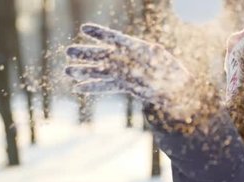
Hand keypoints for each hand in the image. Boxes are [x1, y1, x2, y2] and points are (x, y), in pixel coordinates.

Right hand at [64, 23, 190, 103]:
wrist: (176, 90)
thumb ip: (160, 56)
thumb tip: (155, 48)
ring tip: (67, 71)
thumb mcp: (169, 63)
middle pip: (102, 54)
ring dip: (84, 71)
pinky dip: (94, 87)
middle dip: (86, 53)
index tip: (84, 29)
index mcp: (135, 48)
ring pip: (100, 70)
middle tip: (68, 52)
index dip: (100, 34)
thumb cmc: (174, 73)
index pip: (114, 38)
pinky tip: (79, 88)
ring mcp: (124, 72)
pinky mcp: (124, 86)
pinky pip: (106, 86)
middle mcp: (126, 59)